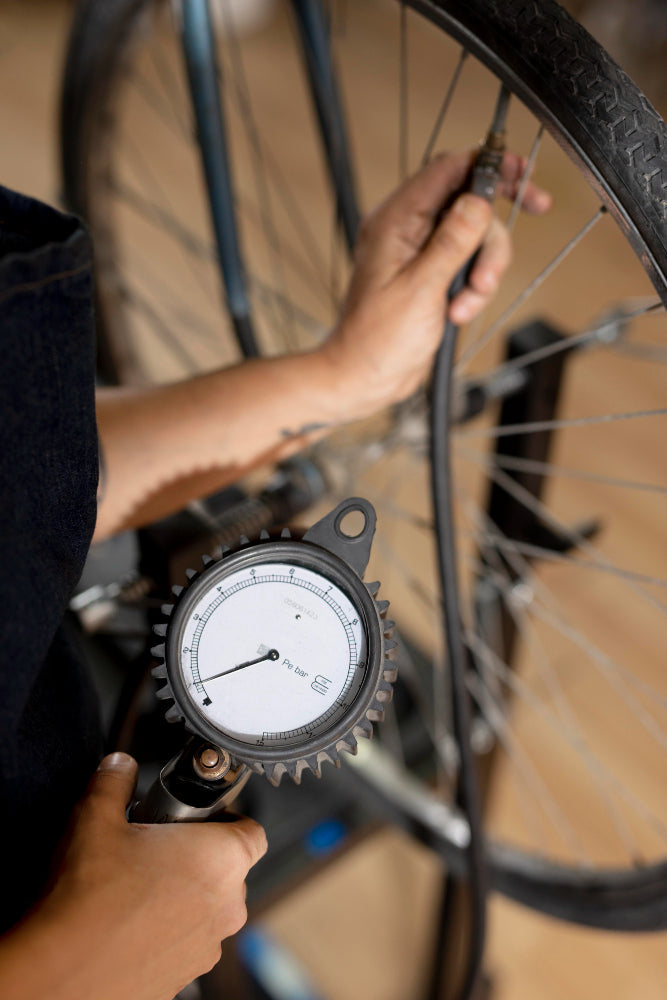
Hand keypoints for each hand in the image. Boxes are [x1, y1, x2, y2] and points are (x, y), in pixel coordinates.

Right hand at [0, 753, 266, 999]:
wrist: (63, 974)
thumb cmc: (90, 900)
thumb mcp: (97, 818)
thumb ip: (114, 781)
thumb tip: (119, 765)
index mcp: (222, 858)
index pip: (251, 828)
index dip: (225, 818)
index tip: (196, 818)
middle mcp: (226, 905)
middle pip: (228, 869)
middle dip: (198, 857)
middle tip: (157, 848)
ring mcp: (208, 945)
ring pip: (208, 908)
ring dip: (184, 895)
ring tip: (137, 886)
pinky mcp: (185, 975)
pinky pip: (187, 941)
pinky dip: (168, 929)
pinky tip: (129, 920)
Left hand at [320, 150, 550, 419]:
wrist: (367, 378)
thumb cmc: (377, 339)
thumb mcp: (420, 288)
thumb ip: (452, 242)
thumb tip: (478, 200)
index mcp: (395, 220)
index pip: (448, 169)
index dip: (489, 166)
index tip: (522, 175)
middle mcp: (409, 229)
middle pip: (472, 207)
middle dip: (488, 244)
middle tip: (487, 276)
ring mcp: (422, 252)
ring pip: (477, 240)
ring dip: (482, 274)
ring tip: (463, 307)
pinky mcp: (434, 275)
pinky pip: (470, 265)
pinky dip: (473, 289)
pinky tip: (457, 314)